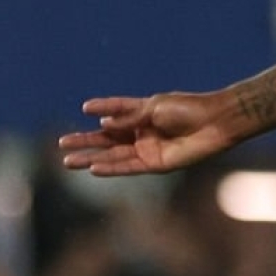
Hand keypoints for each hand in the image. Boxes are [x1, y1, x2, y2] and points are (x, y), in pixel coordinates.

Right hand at [56, 91, 244, 175]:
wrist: (213, 123)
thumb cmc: (188, 109)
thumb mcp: (155, 108)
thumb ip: (129, 117)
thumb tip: (103, 122)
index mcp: (144, 112)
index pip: (117, 109)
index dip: (102, 107)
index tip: (85, 108)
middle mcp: (143, 131)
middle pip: (107, 137)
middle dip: (85, 141)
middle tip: (61, 144)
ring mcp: (147, 148)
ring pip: (113, 155)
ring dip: (91, 158)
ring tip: (68, 160)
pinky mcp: (155, 164)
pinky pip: (128, 167)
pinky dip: (111, 168)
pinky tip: (93, 168)